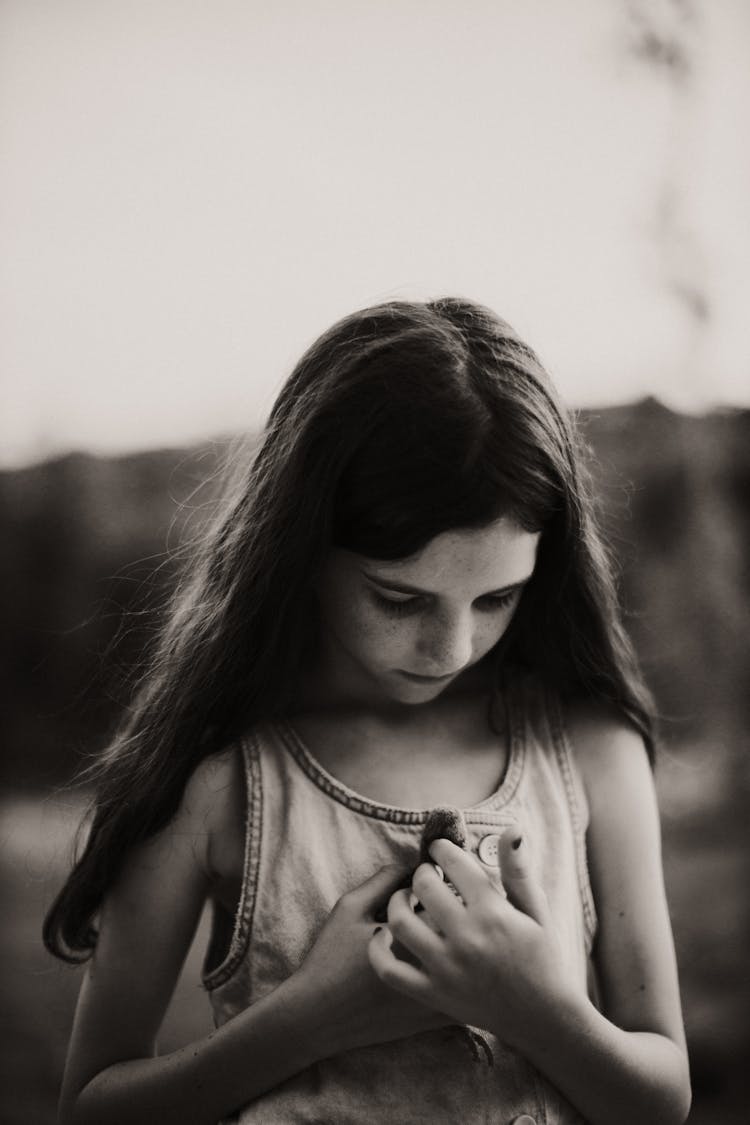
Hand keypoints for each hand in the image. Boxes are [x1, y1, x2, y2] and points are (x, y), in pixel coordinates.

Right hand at [293, 864, 451, 1056]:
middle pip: (463, 930)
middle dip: (455, 914)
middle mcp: (429, 968)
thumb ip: (384, 881)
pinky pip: (465, 991)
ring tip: (441, 936)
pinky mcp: (434, 1018)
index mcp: (410, 937)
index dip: (442, 888)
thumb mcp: (351, 908)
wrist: (318, 1016)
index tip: (430, 887)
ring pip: (468, 962)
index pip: (446, 901)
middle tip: (439, 908)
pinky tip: (444, 966)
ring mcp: (435, 997)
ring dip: (461, 945)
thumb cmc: (331, 957)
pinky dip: (461, 975)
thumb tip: (413, 866)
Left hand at [368, 831, 572, 1050]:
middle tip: (425, 876)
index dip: (442, 849)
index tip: (439, 849)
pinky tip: (382, 935)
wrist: (543, 1018)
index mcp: (493, 913)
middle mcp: (467, 939)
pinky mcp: (433, 994)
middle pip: (424, 887)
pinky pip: (390, 970)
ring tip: (406, 900)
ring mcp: (447, 969)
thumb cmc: (542, 958)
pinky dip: (378, 950)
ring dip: (397, 903)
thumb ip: (518, 870)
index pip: (454, 864)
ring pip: (401, 922)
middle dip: (422, 873)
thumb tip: (511, 828)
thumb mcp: (536, 911)